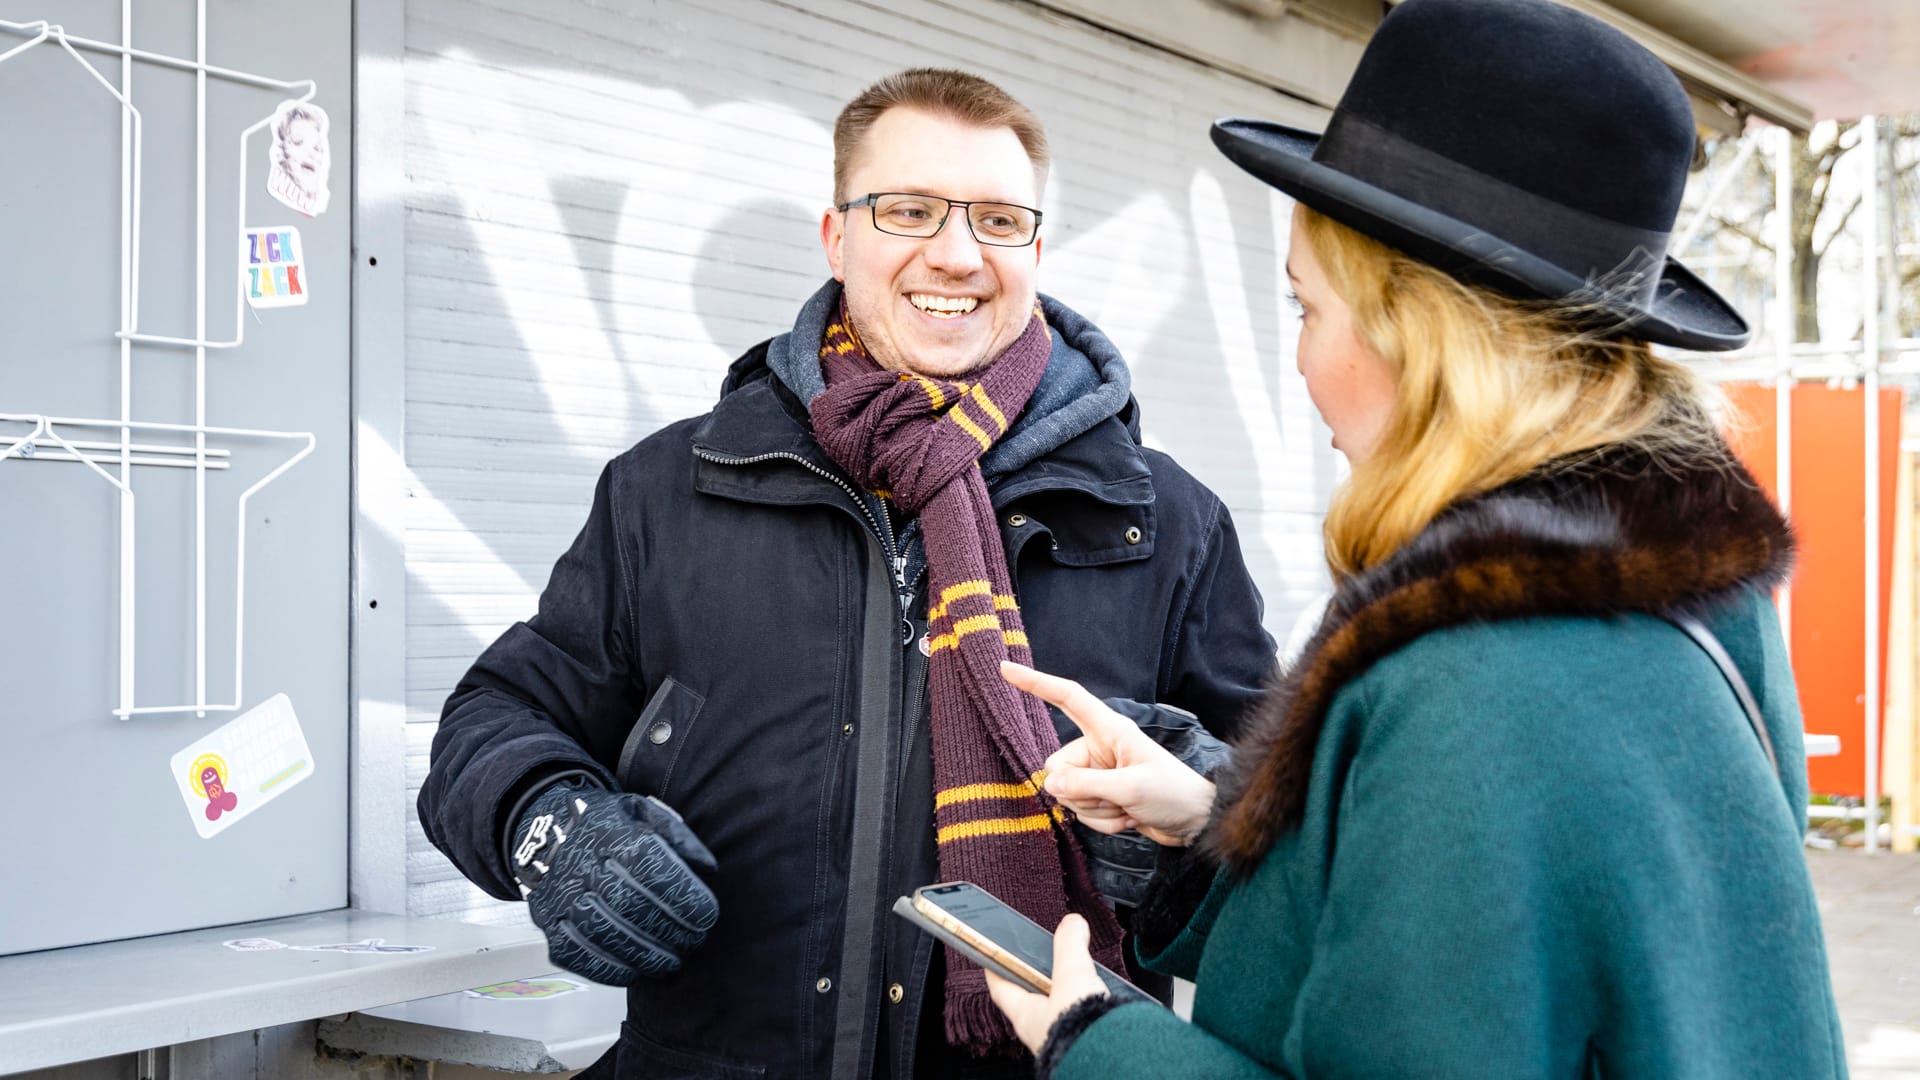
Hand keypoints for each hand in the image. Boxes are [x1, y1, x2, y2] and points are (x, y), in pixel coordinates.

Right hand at [511, 783, 718, 985]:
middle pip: (628, 903)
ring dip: (643, 955)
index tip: (707, 916)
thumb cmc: (607, 825)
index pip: (648, 864)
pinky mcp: (546, 921)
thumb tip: (708, 869)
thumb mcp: (643, 812)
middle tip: (693, 942)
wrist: (544, 828)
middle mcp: (580, 862)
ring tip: (670, 963)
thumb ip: (679, 838)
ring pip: (602, 932)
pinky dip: (607, 970)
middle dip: (668, 930)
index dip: (681, 894)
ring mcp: (559, 894)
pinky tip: (633, 971)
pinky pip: (574, 953)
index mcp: (610, 831)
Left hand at [984, 914, 1111, 1053]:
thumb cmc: (1080, 1028)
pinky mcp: (1081, 1044)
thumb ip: (1070, 944)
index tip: (991, 954)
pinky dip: (1085, 1008)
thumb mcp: (1072, 973)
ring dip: (1064, 993)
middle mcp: (1038, 1030)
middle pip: (1028, 998)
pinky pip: (1077, 1021)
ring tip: (1078, 977)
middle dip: (1036, 978)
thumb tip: (1072, 923)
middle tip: (1042, 959)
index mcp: (1025, 1014)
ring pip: (1054, 1010)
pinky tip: (1100, 1000)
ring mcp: (1059, 1039)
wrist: (1111, 1060)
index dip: (995, 966)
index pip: (999, 986)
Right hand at [1001, 661, 1215, 846]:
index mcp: (1110, 730)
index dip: (1036, 682)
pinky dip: (1103, 822)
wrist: (1197, 822)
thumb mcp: (1130, 788)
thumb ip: (1086, 785)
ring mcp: (1100, 774)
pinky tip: (1129, 820)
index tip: (1006, 669)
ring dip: (1096, 811)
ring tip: (1128, 809)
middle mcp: (1100, 748)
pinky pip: (1083, 813)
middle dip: (1080, 792)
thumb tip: (1049, 783)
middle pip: (1058, 767)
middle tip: (1115, 798)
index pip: (1067, 698)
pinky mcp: (1103, 797)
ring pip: (1068, 794)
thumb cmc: (1173, 793)